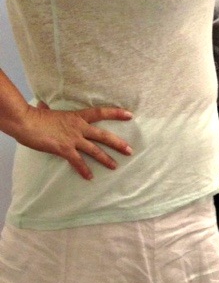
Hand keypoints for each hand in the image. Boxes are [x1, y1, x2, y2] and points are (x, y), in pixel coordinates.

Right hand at [13, 102, 132, 179]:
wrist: (25, 121)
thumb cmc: (33, 116)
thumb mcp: (45, 111)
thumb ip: (48, 109)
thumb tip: (42, 104)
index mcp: (77, 116)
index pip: (101, 113)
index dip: (116, 113)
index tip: (130, 115)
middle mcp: (79, 127)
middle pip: (104, 135)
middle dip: (118, 144)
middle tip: (130, 151)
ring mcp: (73, 139)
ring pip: (95, 150)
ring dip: (106, 159)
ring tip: (115, 166)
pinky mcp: (64, 149)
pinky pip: (77, 161)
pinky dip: (84, 170)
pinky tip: (90, 177)